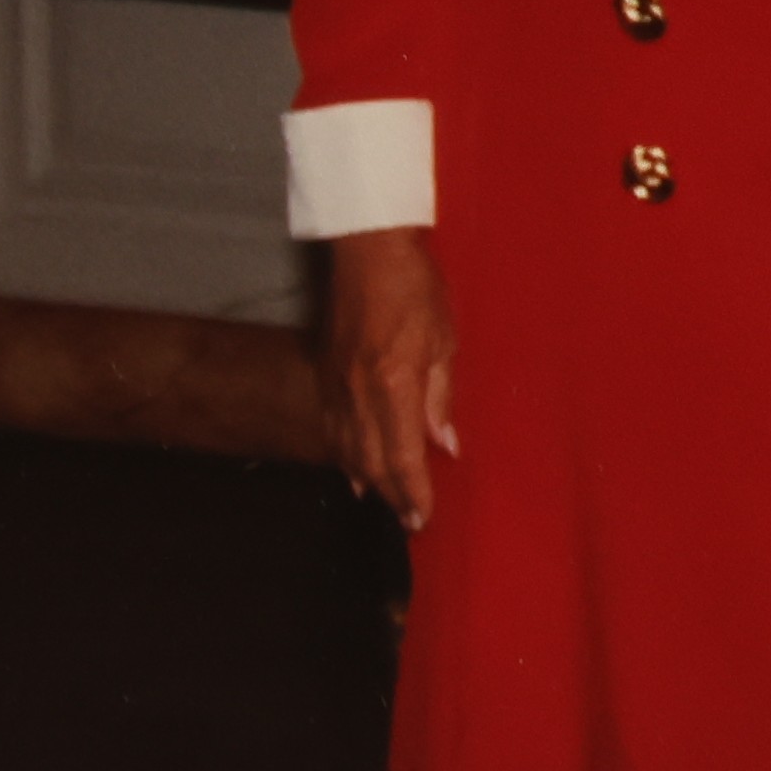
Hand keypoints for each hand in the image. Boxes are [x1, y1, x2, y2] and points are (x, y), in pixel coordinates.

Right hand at [320, 228, 458, 531]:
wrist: (368, 250)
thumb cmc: (416, 287)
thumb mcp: (443, 340)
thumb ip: (440, 398)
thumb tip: (446, 445)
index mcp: (393, 385)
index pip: (403, 456)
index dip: (413, 493)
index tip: (422, 518)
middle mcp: (359, 394)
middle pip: (373, 462)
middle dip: (393, 496)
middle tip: (410, 519)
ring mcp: (336, 387)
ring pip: (348, 450)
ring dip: (368, 481)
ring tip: (387, 503)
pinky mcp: (324, 376)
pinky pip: (332, 429)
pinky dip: (344, 455)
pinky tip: (353, 470)